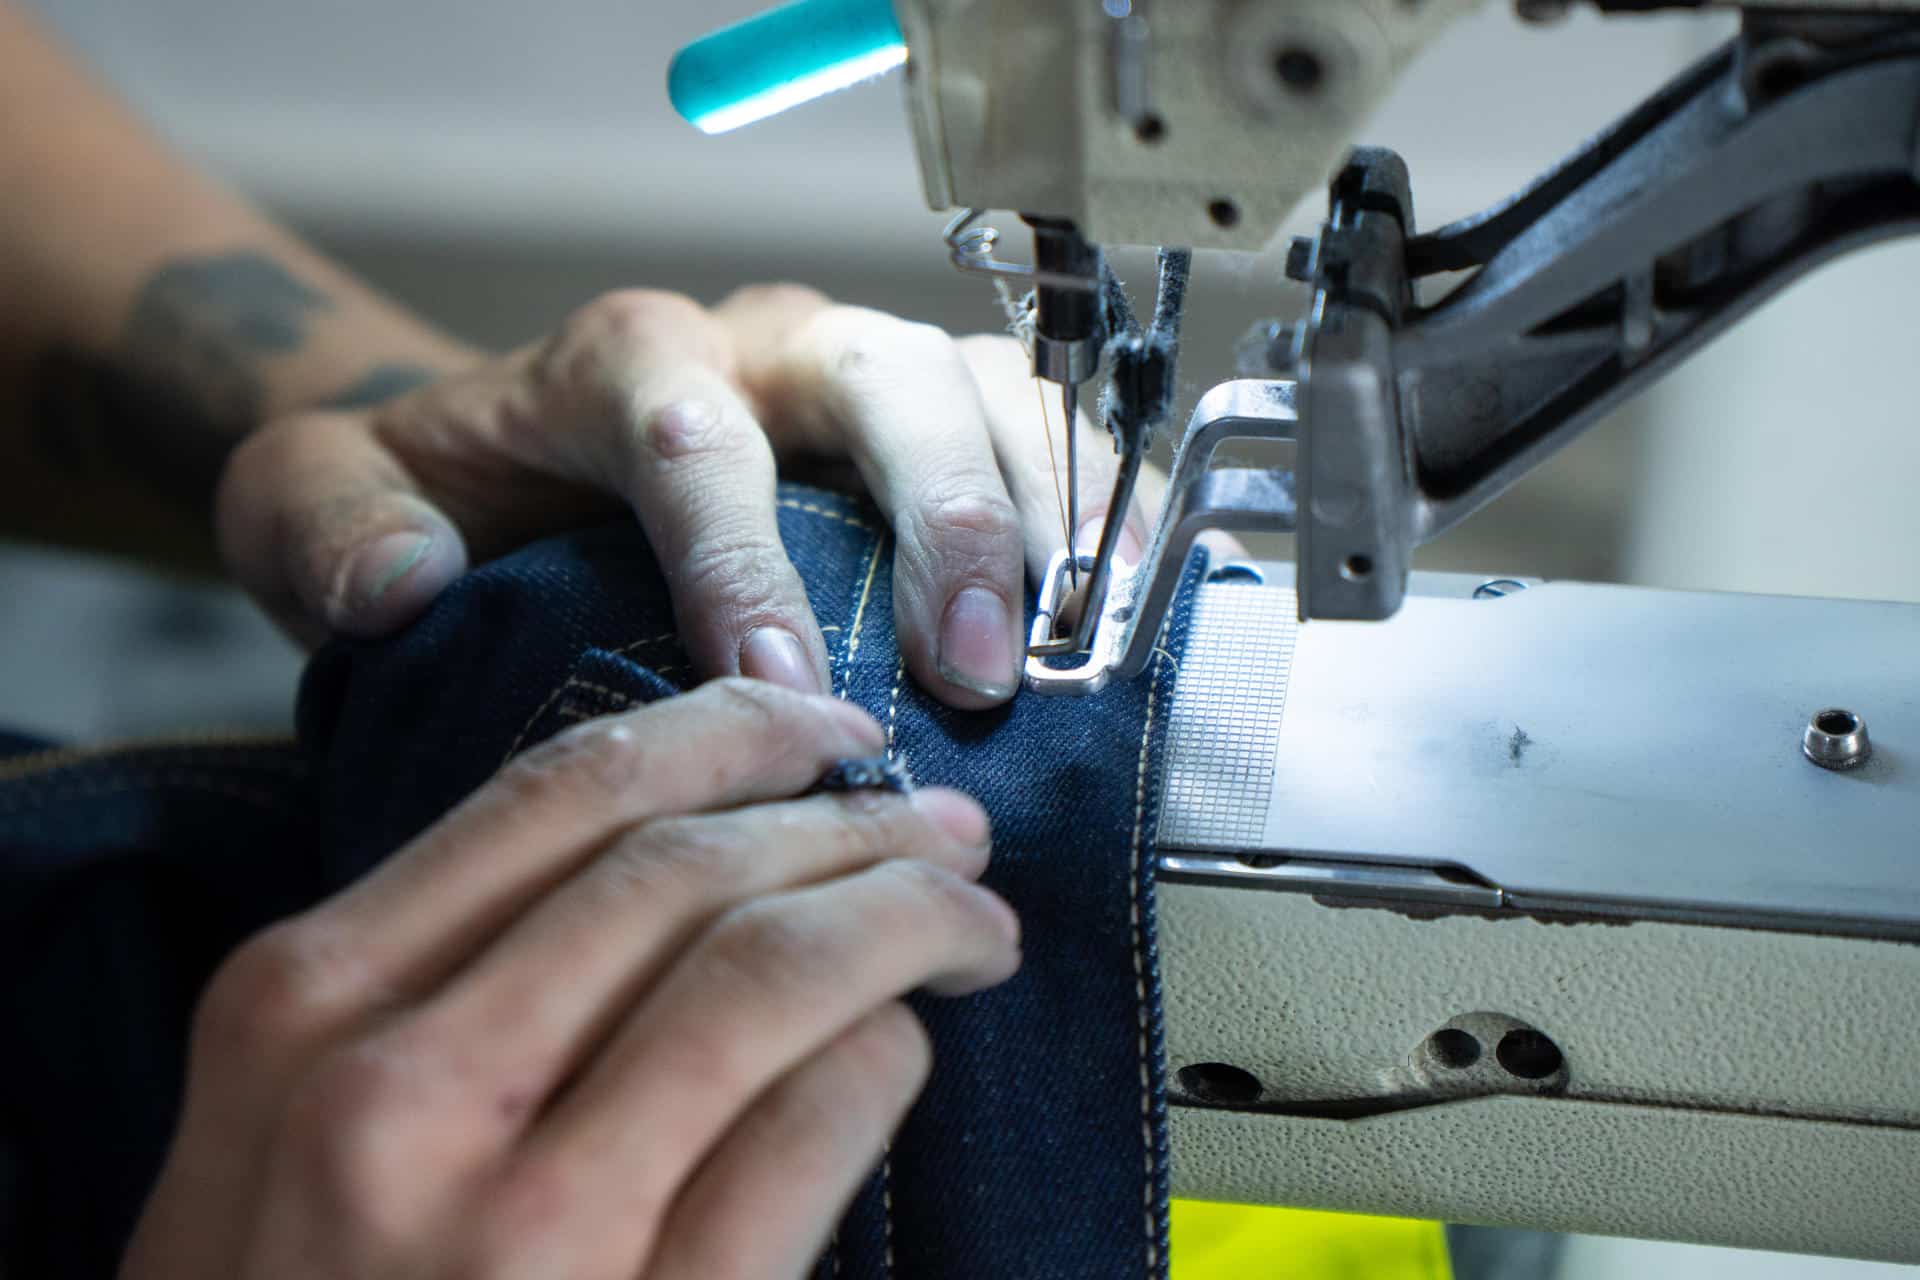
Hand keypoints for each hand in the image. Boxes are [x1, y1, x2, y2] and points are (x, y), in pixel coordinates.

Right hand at [120, 681, 1019, 1279]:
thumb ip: (432, 993)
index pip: (557, 795)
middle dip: (843, 815)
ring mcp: (529, 1221)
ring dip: (904, 914)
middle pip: (684, 865)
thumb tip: (669, 866)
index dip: (722, 734)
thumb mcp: (282, 1145)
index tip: (814, 726)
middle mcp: (401, 1093)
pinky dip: (890, 1051)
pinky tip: (908, 1048)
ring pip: (771, 967)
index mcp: (305, 1013)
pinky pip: (822, 1119)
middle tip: (931, 821)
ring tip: (967, 919)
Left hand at [217, 287, 1151, 708]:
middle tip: (968, 668)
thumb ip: (319, 525)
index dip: (739, 551)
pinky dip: (1090, 504)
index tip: (772, 676)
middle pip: (879, 379)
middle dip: (941, 517)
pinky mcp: (928, 422)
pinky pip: (1037, 426)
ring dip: (1039, 515)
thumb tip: (402, 579)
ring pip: (981, 392)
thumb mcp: (314, 502)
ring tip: (1060, 650)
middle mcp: (759, 347)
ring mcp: (858, 377)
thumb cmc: (436, 500)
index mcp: (621, 362)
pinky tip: (1114, 604)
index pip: (692, 430)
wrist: (509, 472)